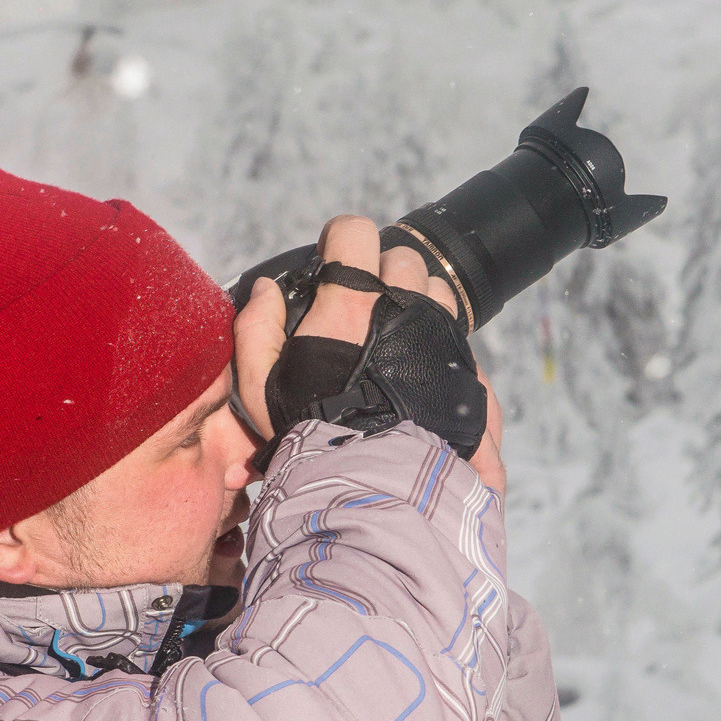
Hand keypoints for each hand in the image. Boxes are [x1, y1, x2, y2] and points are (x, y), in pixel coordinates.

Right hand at [232, 216, 506, 493]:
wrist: (376, 489)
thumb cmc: (312, 437)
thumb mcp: (260, 389)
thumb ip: (255, 330)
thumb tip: (264, 292)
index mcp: (351, 303)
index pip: (355, 231)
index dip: (341, 244)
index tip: (333, 268)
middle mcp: (402, 307)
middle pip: (401, 258)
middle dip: (382, 276)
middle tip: (363, 315)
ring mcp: (440, 334)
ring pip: (438, 289)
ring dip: (417, 304)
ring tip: (394, 344)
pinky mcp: (465, 366)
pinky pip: (458, 333)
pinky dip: (439, 341)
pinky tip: (417, 372)